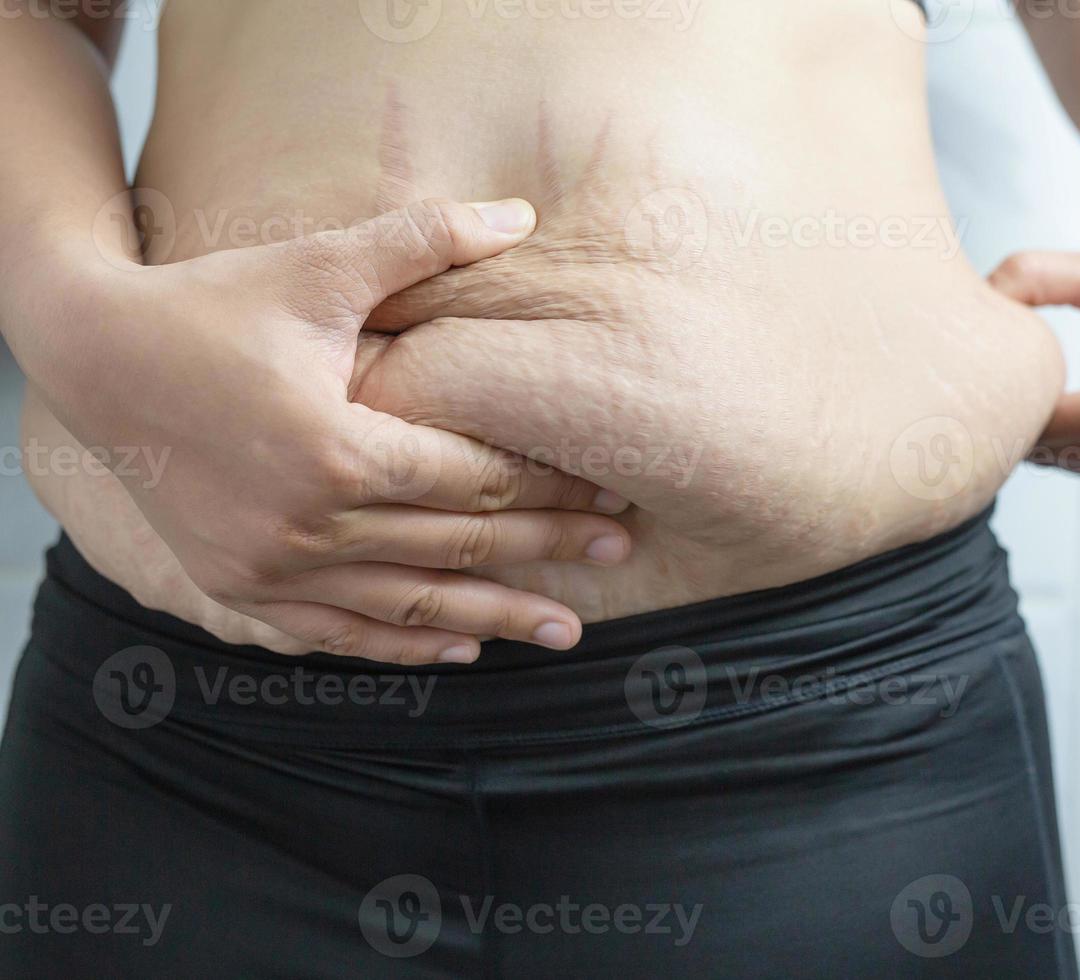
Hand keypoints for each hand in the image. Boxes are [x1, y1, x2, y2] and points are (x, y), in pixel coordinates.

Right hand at [24, 198, 632, 662]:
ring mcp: (270, 568)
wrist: (96, 357)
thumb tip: (521, 213)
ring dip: (494, 618)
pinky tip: (460, 649)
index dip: (551, 485)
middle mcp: (308, 524)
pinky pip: (338, 634)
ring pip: (408, 605)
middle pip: (458, 546)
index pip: (475, 479)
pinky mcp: (239, 588)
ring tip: (566, 631)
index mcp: (339, 447)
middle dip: (548, 550)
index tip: (612, 489)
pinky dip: (402, 644)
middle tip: (623, 555)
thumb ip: (422, 240)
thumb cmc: (214, 303)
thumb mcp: (318, 265)